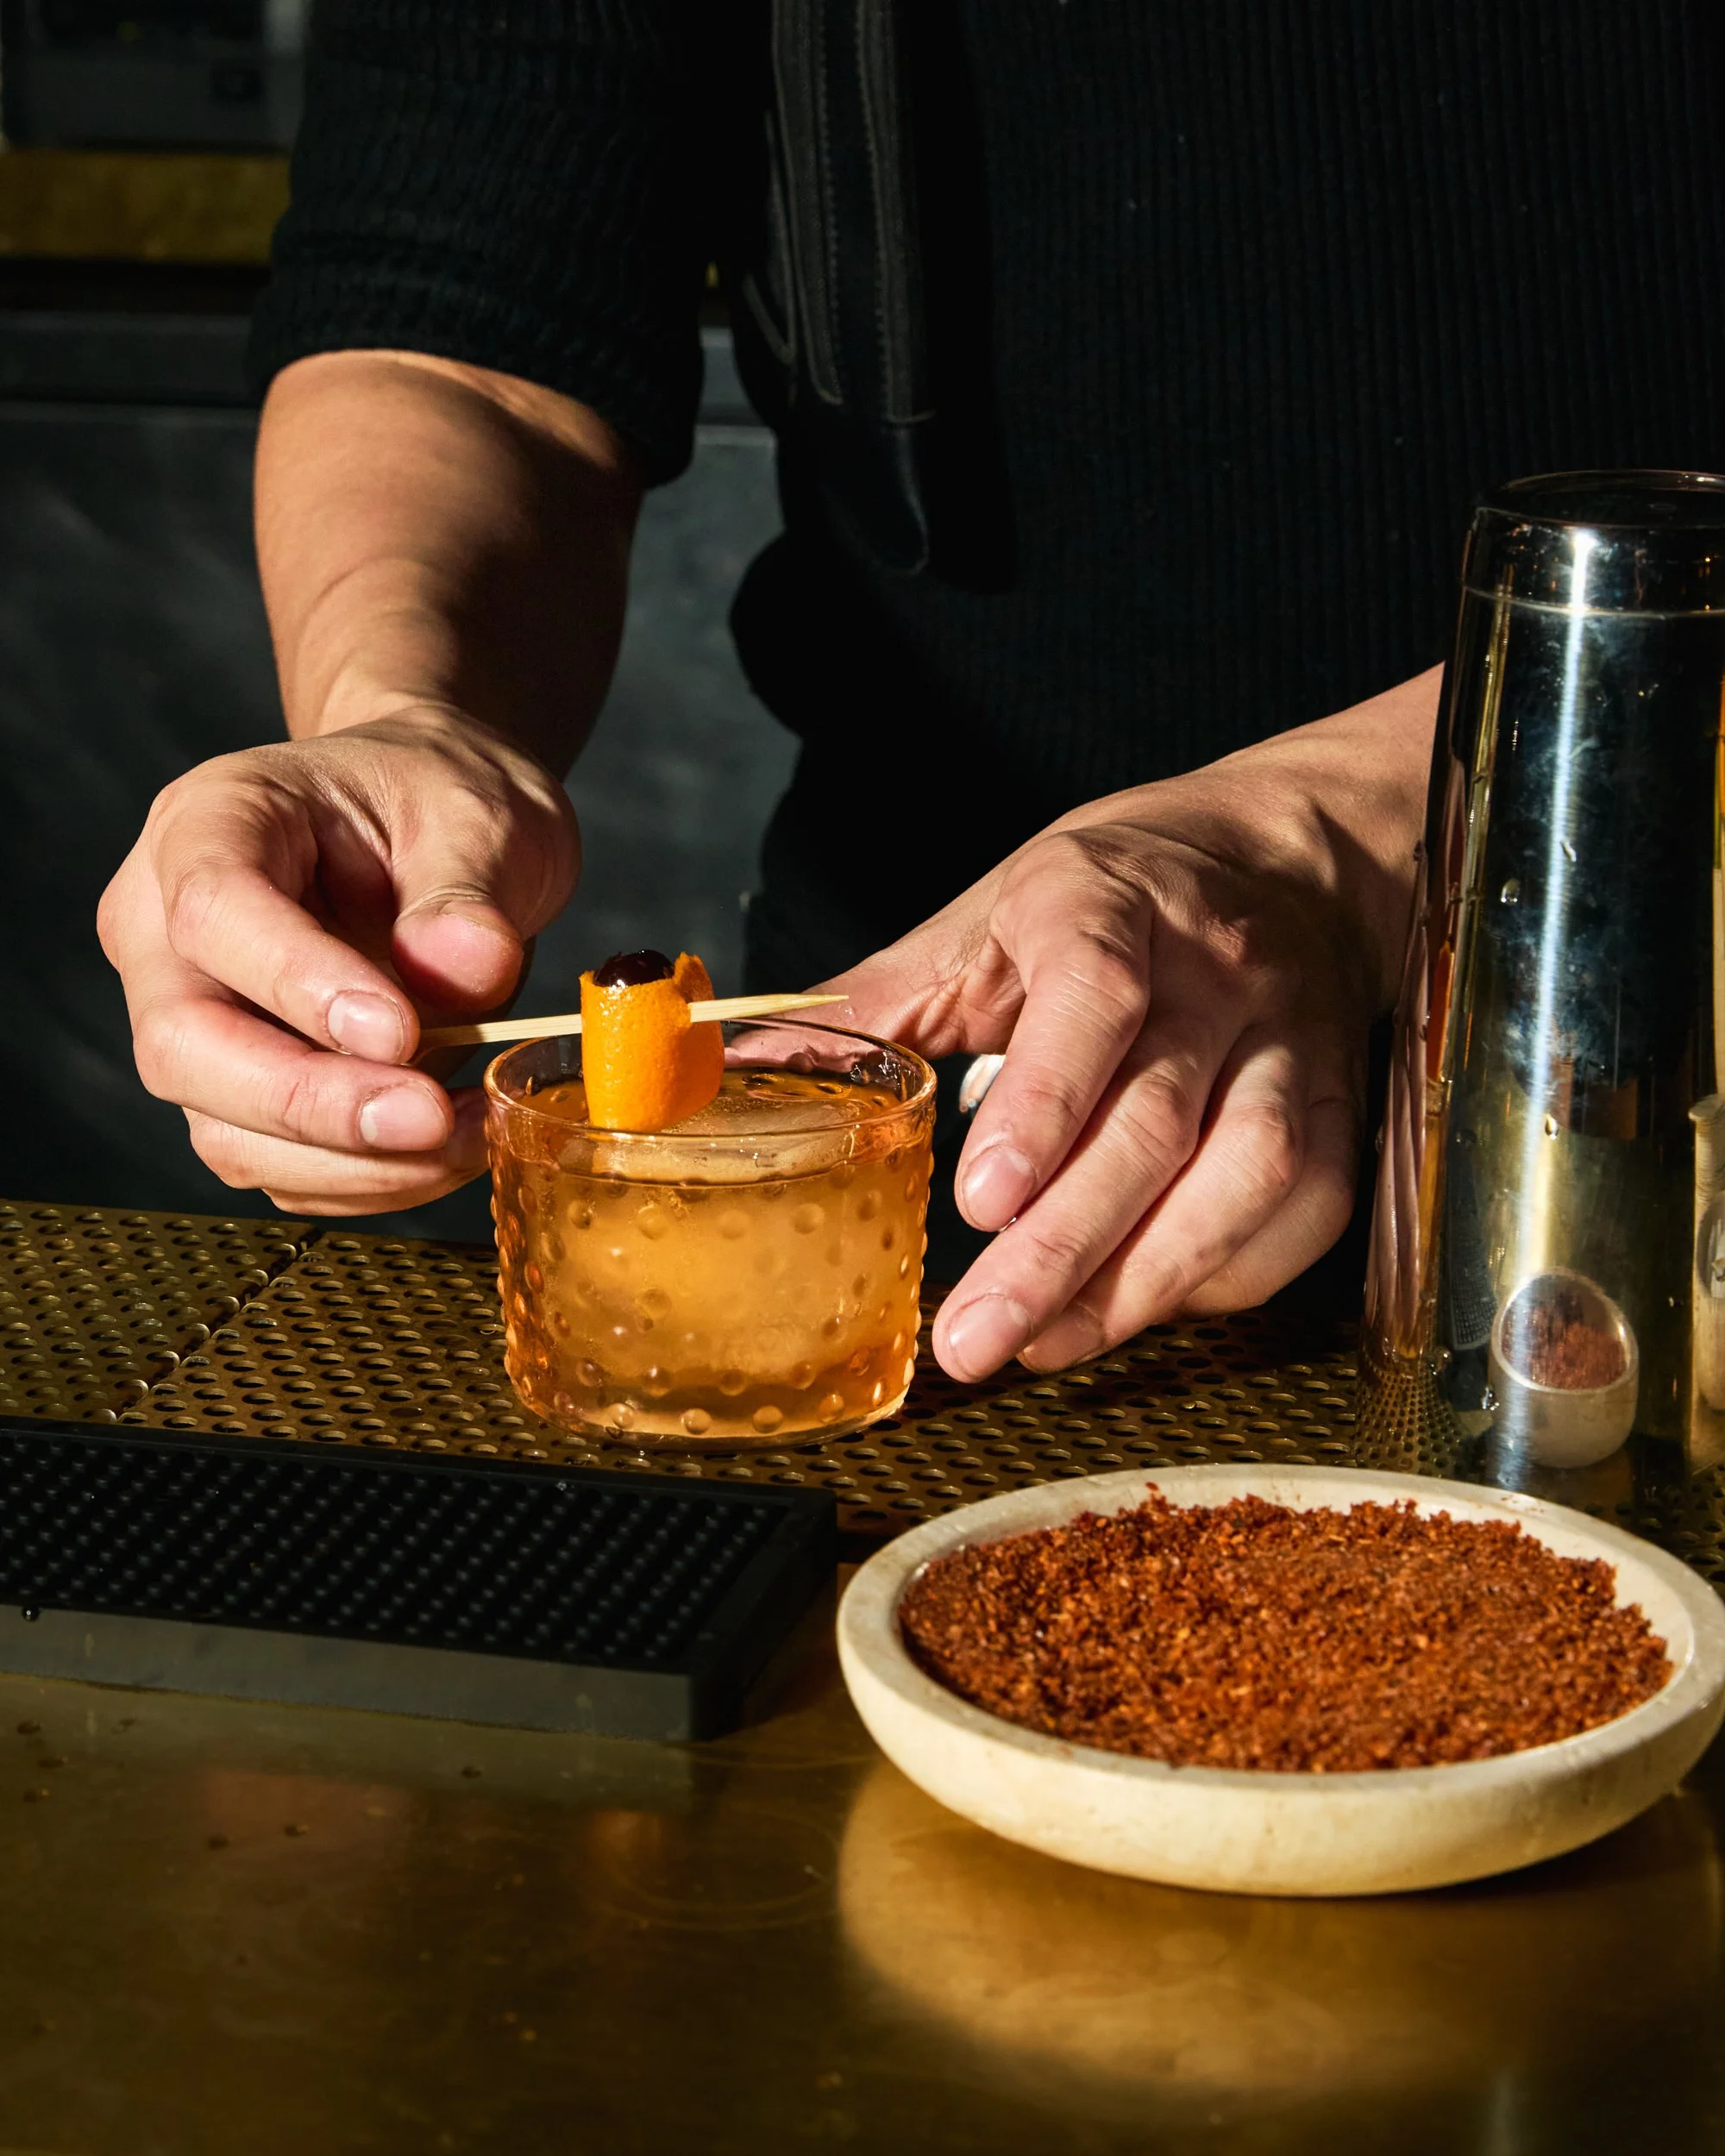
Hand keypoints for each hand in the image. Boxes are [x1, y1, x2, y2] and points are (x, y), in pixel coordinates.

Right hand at [97, 707, 577, 1212]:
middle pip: (186, 1045)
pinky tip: (452, 1146)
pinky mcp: (240, 1096)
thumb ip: (467, 889)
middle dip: (312, 1103)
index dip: (298, 983)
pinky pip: (281, 1168)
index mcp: (210, 823)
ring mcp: (195, 1021)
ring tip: (471, 1131)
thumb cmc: (439, 802)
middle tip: (431, 1117)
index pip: (214, 912)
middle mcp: (168, 930)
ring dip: (354, 1160)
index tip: (399, 1031)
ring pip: (226, 1131)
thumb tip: (465, 964)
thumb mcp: (479, 814)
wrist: (439, 832)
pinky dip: (369, 1180)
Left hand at [825, 673, 1437, 1378]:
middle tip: (978, 1335)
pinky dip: (1221, 1276)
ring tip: (1047, 1342)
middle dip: (1065, 1242)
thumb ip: (875, 1006)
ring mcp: (1289, 1041)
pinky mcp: (1338, 1105)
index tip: (979, 1199)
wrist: (1284, 863)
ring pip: (1251, 1173)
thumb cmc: (1113, 898)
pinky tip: (1136, 1306)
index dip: (1043, 1102)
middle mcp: (1215, 973)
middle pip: (1159, 1118)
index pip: (1092, 1000)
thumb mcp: (984, 923)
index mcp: (1107, 907)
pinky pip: (1302, 1210)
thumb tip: (742, 1066)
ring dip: (1147, 1277)